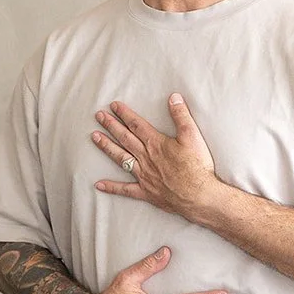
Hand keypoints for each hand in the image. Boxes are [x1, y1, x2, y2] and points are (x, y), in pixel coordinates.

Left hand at [92, 93, 220, 221]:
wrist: (199, 196)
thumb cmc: (197, 167)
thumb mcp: (192, 136)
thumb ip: (182, 115)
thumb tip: (174, 97)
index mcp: (155, 143)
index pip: (136, 124)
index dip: (124, 114)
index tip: (113, 106)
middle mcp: (145, 158)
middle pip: (125, 138)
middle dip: (111, 125)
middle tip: (99, 116)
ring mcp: (143, 175)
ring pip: (121, 158)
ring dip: (107, 147)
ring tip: (95, 137)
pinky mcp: (145, 192)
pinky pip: (125, 190)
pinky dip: (112, 187)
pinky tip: (99, 184)